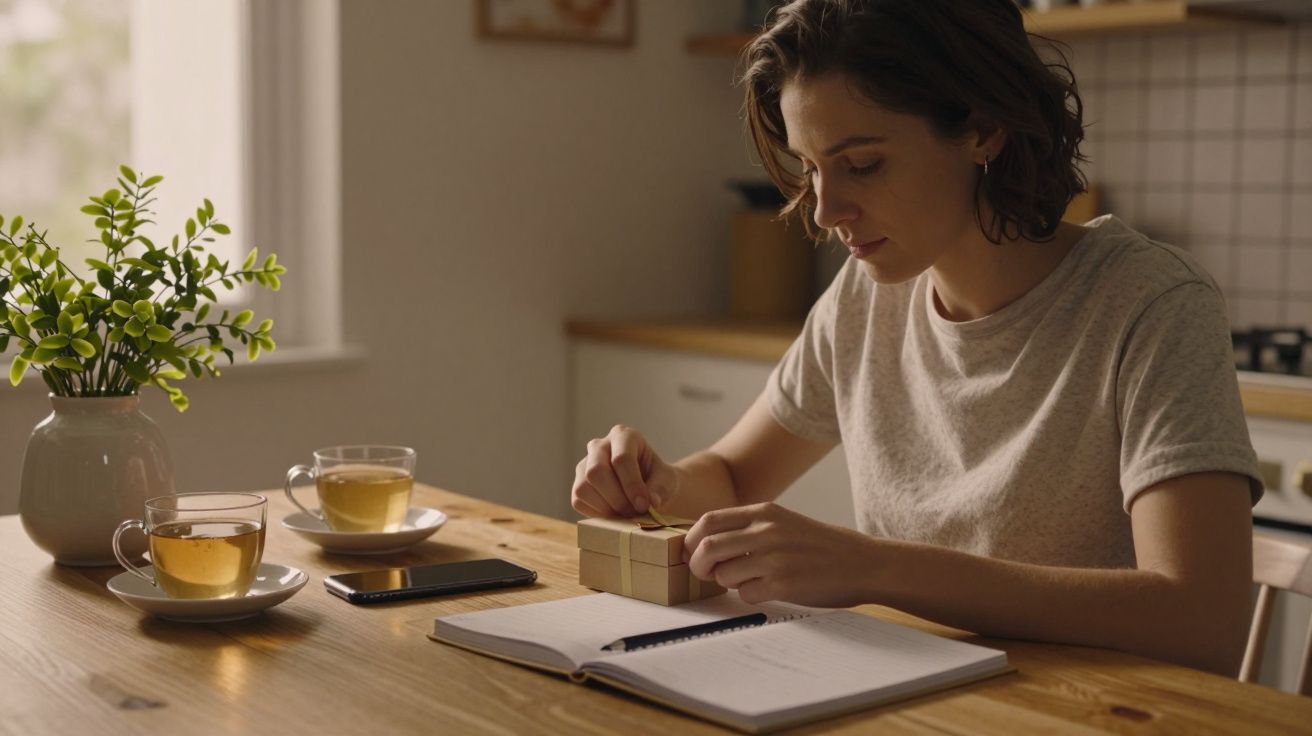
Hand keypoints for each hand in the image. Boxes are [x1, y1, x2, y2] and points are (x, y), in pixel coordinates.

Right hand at [571, 425, 679, 517]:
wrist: (646, 487)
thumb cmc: (657, 479)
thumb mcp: (667, 480)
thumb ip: (660, 489)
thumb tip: (651, 502)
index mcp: (624, 436)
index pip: (621, 458)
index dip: (632, 484)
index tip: (644, 505)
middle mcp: (599, 446)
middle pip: (596, 471)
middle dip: (617, 498)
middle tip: (634, 512)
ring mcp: (584, 464)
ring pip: (584, 487)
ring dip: (607, 507)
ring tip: (626, 514)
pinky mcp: (577, 484)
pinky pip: (579, 500)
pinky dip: (597, 513)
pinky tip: (614, 514)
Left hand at [682, 503, 876, 607]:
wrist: (861, 562)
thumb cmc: (818, 545)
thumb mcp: (782, 522)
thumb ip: (748, 527)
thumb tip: (704, 541)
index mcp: (763, 512)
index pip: (708, 521)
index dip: (691, 540)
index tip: (691, 553)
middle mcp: (766, 531)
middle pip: (706, 547)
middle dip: (698, 565)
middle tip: (704, 573)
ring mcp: (774, 557)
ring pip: (723, 574)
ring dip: (727, 582)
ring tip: (748, 580)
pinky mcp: (783, 584)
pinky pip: (745, 594)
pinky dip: (749, 596)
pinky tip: (767, 590)